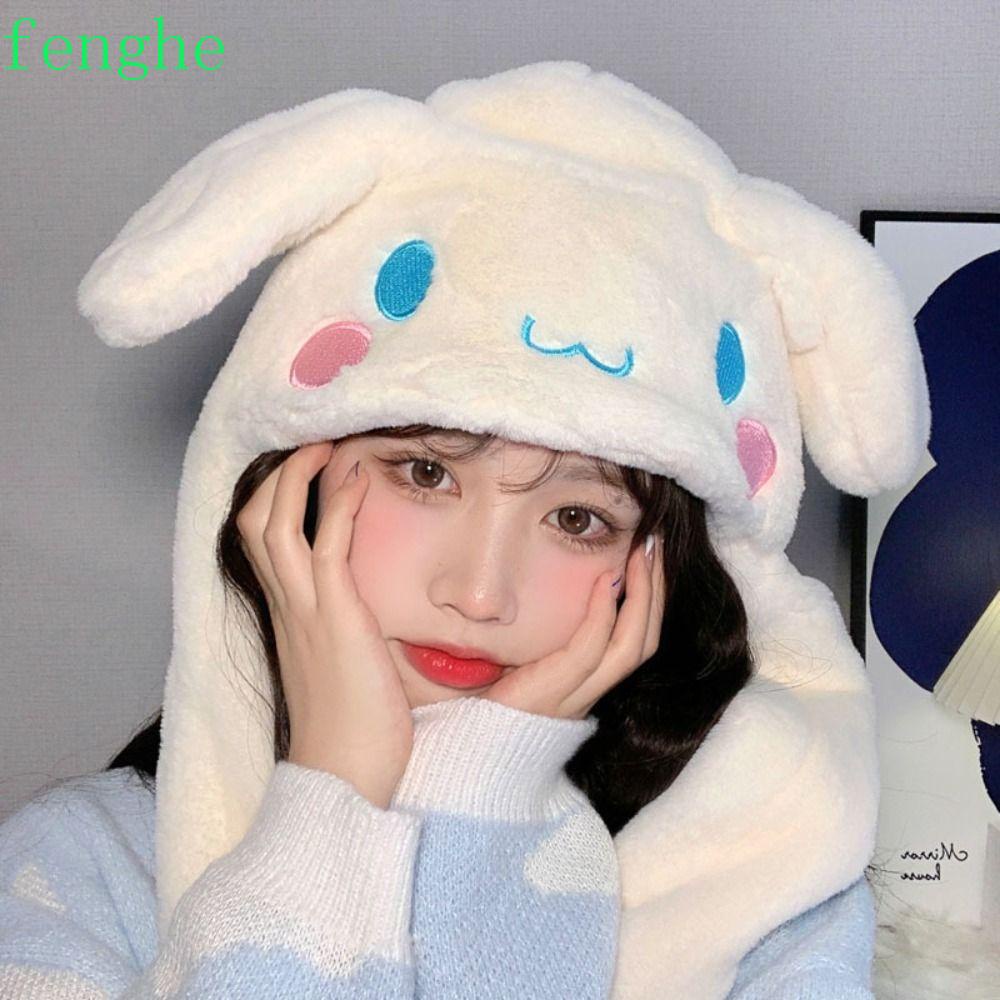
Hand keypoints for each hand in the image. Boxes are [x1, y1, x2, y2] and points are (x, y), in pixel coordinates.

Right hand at [235, 441, 413, 808]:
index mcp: (288, 618)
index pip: (263, 546)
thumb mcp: (341, 669)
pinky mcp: (333, 616)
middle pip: (253, 524)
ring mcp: (304, 610)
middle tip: (311, 444)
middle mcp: (286, 608)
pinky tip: (355, 476)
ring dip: (298, 476)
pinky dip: (336, 503)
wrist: (344, 780)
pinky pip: (325, 544)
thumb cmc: (352, 733)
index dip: (276, 502)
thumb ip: (344, 635)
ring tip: (326, 442)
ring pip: (274, 525)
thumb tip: (367, 617)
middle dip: (277, 478)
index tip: (303, 472)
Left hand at [483, 534, 664, 720]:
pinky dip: (602, 614)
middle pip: (644, 642)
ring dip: (643, 597)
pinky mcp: (554, 692)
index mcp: (583, 687)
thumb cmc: (480, 706)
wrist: (465, 753)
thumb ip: (533, 637)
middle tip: (655, 547)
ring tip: (641, 555)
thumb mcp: (515, 663)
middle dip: (656, 592)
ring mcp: (575, 696)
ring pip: (631, 647)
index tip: (646, 560)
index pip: (634, 643)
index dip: (648, 602)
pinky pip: (589, 651)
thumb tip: (532, 588)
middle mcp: (588, 694)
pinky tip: (606, 581)